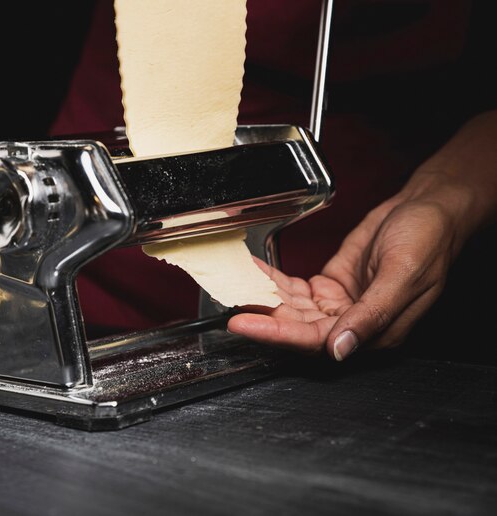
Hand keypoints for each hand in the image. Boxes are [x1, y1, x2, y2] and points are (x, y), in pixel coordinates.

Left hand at [228, 184, 469, 360]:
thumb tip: (340, 348)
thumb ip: (372, 314)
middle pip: (297, 328)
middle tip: (229, 306)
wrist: (427, 207)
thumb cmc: (429, 238)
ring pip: (291, 309)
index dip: (278, 335)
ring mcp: (338, 304)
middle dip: (262, 318)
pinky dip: (271, 280)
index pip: (316, 341)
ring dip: (262, 299)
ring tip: (233, 287)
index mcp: (375, 331)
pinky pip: (293, 288)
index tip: (244, 326)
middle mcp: (351, 323)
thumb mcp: (405, 274)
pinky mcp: (329, 285)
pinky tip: (252, 273)